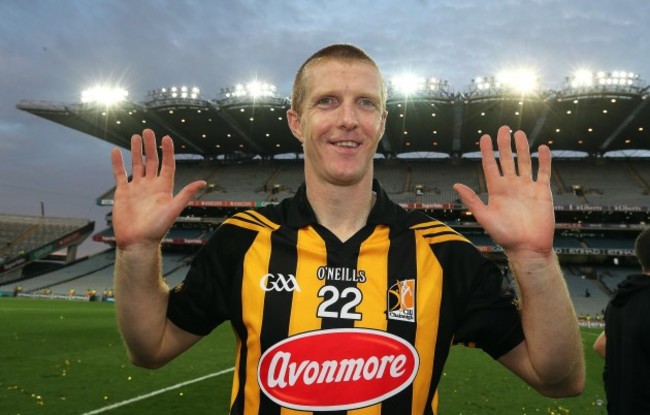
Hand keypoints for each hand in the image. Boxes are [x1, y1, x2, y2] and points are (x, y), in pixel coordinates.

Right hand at [111, 129, 205, 251]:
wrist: (138, 242)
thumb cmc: (157, 229)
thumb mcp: (173, 209)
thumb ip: (186, 194)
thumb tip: (203, 182)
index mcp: (164, 188)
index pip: (167, 165)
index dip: (167, 151)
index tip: (166, 138)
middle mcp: (151, 185)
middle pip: (151, 161)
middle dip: (150, 146)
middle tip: (147, 131)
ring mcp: (137, 188)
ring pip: (137, 165)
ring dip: (135, 151)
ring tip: (135, 137)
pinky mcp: (123, 193)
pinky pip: (120, 174)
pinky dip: (118, 163)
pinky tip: (115, 152)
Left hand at [453, 126, 553, 256]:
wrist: (528, 248)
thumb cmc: (504, 236)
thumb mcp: (485, 217)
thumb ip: (472, 200)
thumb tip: (456, 184)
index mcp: (496, 190)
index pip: (490, 165)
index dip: (487, 151)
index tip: (484, 137)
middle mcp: (511, 186)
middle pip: (506, 160)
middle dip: (504, 144)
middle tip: (503, 128)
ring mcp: (527, 187)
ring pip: (524, 162)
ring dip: (522, 148)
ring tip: (519, 133)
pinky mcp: (542, 192)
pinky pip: (543, 172)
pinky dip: (543, 160)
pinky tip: (542, 148)